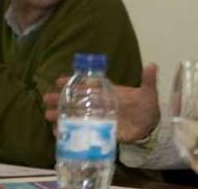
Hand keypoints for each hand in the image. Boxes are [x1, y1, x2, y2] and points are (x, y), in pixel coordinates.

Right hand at [44, 64, 160, 141]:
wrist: (150, 127)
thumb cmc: (147, 107)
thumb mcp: (148, 93)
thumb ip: (148, 80)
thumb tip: (152, 65)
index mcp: (108, 92)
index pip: (88, 85)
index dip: (74, 82)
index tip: (58, 80)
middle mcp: (100, 104)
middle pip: (77, 99)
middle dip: (61, 98)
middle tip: (46, 98)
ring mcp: (98, 118)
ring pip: (76, 114)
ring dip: (61, 114)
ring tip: (47, 115)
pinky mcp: (99, 131)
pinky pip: (81, 131)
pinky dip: (69, 131)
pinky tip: (57, 133)